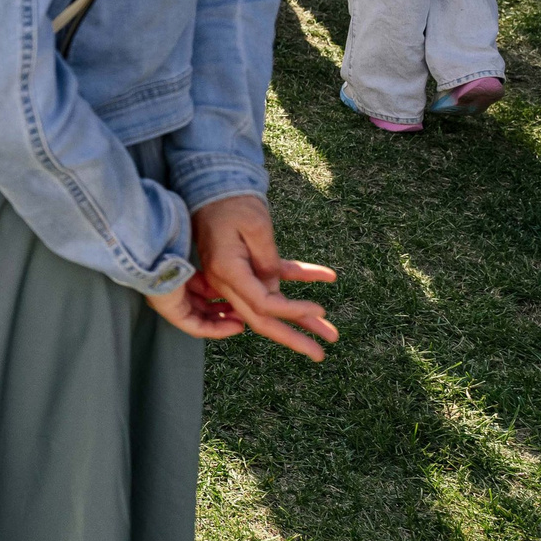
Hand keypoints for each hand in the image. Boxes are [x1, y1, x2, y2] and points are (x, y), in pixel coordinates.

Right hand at [183, 194, 336, 359]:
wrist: (211, 186)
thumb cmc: (232, 203)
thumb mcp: (256, 227)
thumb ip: (268, 261)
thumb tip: (276, 289)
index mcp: (226, 271)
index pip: (261, 304)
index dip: (291, 311)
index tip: (319, 310)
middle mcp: (226, 280)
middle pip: (261, 318)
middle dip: (292, 338)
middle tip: (321, 355)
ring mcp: (234, 275)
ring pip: (269, 304)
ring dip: (300, 317)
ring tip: (329, 331)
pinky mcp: (244, 266)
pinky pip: (273, 278)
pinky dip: (299, 279)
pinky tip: (326, 276)